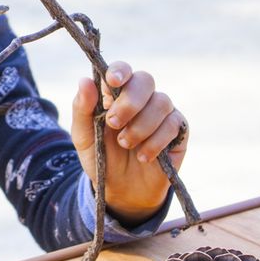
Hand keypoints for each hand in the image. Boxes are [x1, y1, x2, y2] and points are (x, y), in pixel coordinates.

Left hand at [70, 62, 187, 225]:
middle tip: (113, 123)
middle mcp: (141, 98)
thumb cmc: (101, 157)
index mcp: (116, 93)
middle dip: (129, 101)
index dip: (120, 71)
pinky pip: (173, 124)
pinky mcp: (178, 129)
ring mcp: (162, 112)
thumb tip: (85, 81)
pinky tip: (143, 156)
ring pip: (161, 102)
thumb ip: (82, 109)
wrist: (122, 190)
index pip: (122, 70)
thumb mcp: (83, 137)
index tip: (113, 81)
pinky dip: (155, 141)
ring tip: (126, 144)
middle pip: (145, 80)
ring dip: (141, 125)